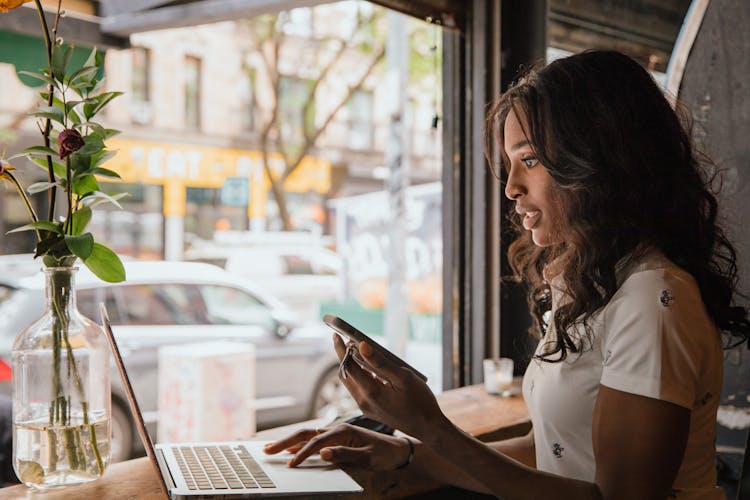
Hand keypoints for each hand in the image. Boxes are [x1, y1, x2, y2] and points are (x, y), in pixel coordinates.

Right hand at [263, 423, 411, 470]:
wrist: (399, 449)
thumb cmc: (385, 454)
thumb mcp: (368, 458)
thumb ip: (345, 455)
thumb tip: (323, 453)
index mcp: (344, 431)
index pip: (316, 442)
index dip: (302, 454)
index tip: (290, 465)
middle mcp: (338, 428)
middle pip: (306, 433)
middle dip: (285, 441)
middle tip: (266, 450)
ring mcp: (337, 432)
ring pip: (307, 434)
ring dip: (289, 441)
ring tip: (271, 448)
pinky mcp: (337, 438)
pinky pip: (314, 439)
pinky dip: (299, 444)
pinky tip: (291, 449)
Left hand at [333, 333, 446, 440]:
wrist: (428, 428)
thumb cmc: (420, 401)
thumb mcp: (403, 377)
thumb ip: (380, 362)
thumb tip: (361, 346)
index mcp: (371, 392)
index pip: (348, 366)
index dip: (341, 349)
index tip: (337, 335)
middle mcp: (364, 402)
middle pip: (345, 375)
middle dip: (343, 356)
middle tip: (345, 340)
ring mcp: (366, 408)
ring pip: (351, 383)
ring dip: (351, 366)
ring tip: (357, 351)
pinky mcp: (371, 411)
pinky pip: (359, 390)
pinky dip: (359, 376)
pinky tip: (369, 368)